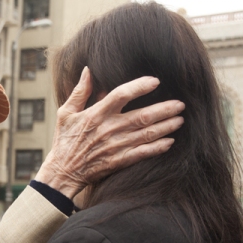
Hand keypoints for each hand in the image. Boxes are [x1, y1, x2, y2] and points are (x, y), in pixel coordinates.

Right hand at [35, 66, 184, 198]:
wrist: (62, 173)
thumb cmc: (64, 141)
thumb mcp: (65, 113)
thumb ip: (80, 92)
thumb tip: (88, 70)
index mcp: (96, 114)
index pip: (122, 94)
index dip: (140, 86)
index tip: (155, 81)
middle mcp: (108, 129)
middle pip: (142, 116)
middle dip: (164, 109)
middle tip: (180, 104)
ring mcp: (115, 146)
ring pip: (146, 134)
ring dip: (166, 126)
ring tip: (180, 120)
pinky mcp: (118, 161)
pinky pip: (142, 153)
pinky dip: (157, 148)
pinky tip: (170, 142)